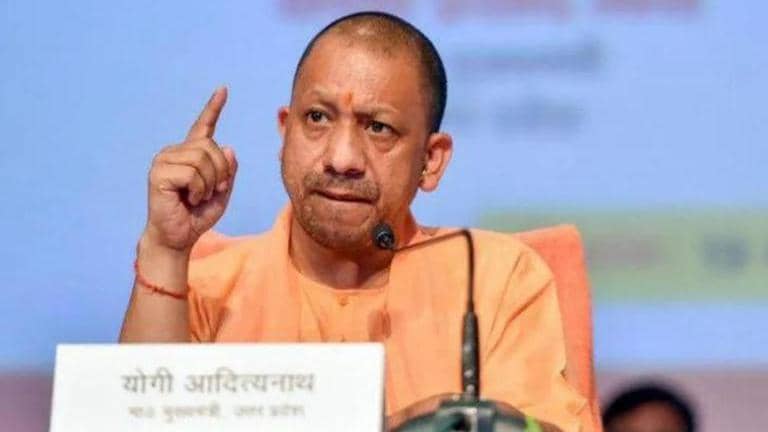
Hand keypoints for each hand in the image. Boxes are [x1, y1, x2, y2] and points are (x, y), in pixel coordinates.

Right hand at [142, 86, 237, 251]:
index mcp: (190, 155)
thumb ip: (228, 171)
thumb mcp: (222, 192)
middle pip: (211, 147)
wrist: (177, 238)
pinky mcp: (159, 173)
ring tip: (197, 197)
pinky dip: (198, 190)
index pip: (204, 127)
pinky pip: (192, 174)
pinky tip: (187, 199)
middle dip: (221, 172)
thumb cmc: (197, 216)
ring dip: (209, 184)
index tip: (224, 89)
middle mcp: (175, 152)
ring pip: (203, 159)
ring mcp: (164, 160)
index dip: (214, 108)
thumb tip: (228, 147)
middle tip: (212, 192)